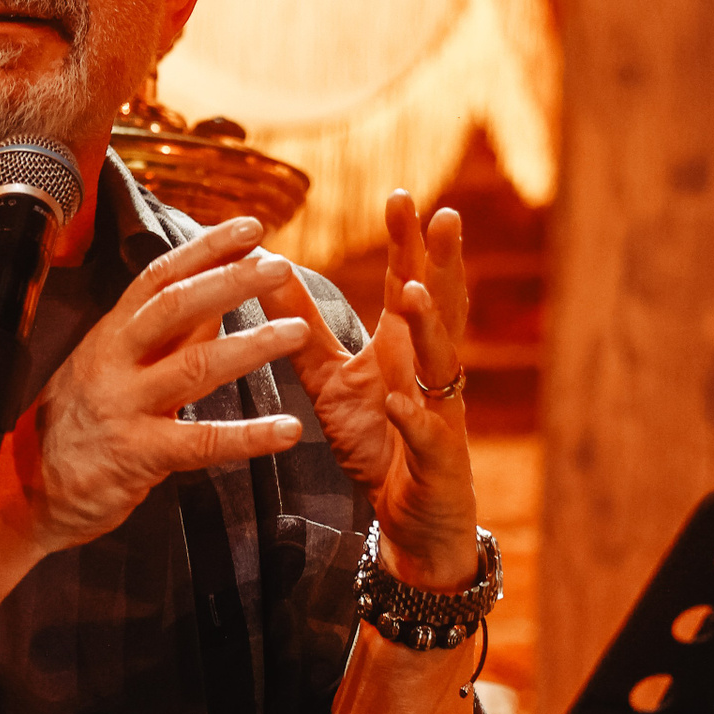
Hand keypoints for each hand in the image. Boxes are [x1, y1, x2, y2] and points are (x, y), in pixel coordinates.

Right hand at [0, 217, 309, 556]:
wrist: (24, 490)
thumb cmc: (75, 426)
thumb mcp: (112, 367)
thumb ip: (164, 336)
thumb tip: (215, 298)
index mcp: (110, 334)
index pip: (159, 277)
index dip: (206, 248)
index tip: (249, 226)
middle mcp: (113, 361)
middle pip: (174, 307)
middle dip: (230, 281)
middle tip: (278, 267)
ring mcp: (123, 406)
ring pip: (193, 367)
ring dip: (251, 347)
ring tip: (297, 334)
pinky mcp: (137, 455)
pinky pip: (200, 442)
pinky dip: (248, 436)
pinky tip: (286, 430)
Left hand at [259, 191, 478, 591]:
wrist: (408, 517)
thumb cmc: (378, 442)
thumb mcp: (332, 378)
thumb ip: (305, 329)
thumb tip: (268, 275)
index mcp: (405, 347)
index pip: (412, 282)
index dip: (408, 241)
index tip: (400, 195)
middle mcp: (430, 370)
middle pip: (444, 307)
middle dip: (443, 263)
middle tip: (444, 215)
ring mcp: (439, 412)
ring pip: (442, 361)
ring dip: (431, 326)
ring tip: (413, 292)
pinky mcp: (437, 458)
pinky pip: (426, 432)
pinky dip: (413, 416)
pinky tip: (400, 400)